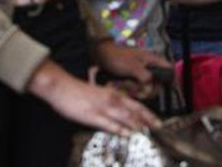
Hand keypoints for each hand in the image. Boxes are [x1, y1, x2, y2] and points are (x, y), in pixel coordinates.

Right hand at [29, 59, 161, 134]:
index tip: (156, 121)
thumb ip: (112, 103)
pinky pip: (109, 124)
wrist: (62, 87)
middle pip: (134, 111)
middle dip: (148, 120)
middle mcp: (111, 100)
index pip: (135, 105)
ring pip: (125, 117)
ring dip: (137, 125)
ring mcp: (102, 108)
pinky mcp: (92, 116)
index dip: (147, 114)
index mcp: (114, 94)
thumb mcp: (100, 94)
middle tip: (158, 127)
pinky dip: (120, 129)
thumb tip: (122, 114)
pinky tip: (127, 134)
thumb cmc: (80, 91)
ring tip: (147, 132)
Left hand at [92, 40, 170, 83]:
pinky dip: (128, 88)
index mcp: (153, 60)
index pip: (169, 70)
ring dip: (134, 89)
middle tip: (135, 89)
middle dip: (145, 89)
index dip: (169, 80)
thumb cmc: (118, 57)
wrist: (102, 55)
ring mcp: (141, 72)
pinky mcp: (133, 77)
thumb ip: (146, 78)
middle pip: (157, 84)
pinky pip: (135, 87)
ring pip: (145, 87)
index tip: (159, 88)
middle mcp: (150, 66)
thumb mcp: (134, 68)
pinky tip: (120, 85)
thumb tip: (150, 87)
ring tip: (123, 84)